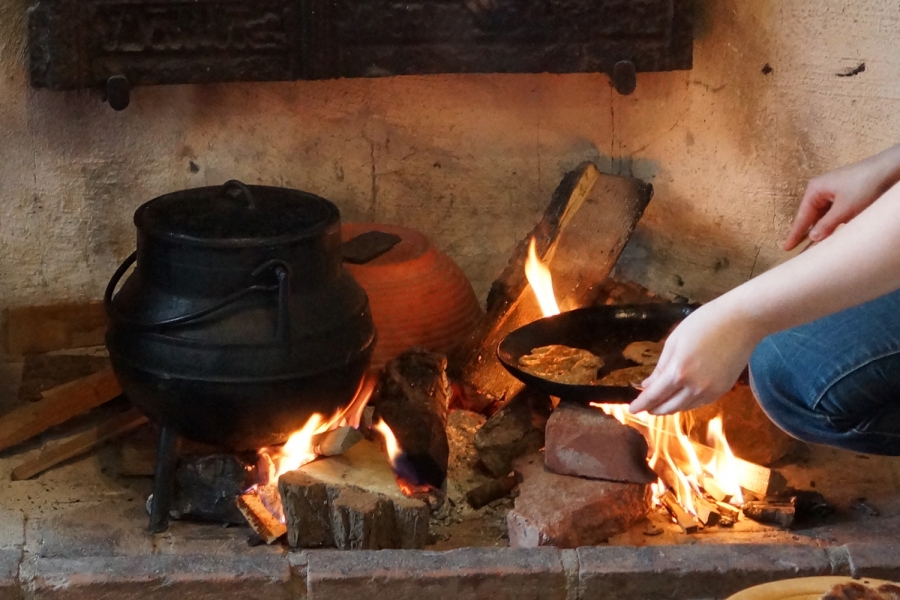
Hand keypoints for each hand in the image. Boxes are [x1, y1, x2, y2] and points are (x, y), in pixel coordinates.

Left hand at [628, 302, 759, 415]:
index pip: (654, 396)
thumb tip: (647, 385)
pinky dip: (686, 403)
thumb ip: (660, 367)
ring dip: (670, 407)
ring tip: (661, 402)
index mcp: (679, 372)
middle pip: (669, 407)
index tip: (631, 409)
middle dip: (654, 409)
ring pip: (684, 407)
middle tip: (645, 406)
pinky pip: (699, 403)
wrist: (741, 321)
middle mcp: (694, 387)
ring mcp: (711, 391)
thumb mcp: (674, 341)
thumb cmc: (703, 323)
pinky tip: (680, 397)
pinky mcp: (723, 390)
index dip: (641, 404)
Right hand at [784, 155, 893, 249]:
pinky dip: (830, 224)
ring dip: (820, 229)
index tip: (786, 248)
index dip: (795, 234)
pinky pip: (833, 213)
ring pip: (822, 216)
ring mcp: (833, 192)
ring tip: (811, 246)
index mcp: (815, 190)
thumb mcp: (845, 209)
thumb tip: (812, 238)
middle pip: (811, 216)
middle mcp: (820, 190)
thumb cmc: (866, 185)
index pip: (802, 217)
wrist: (890, 169)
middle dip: (806, 233)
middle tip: (796, 250)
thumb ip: (826, 225)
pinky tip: (829, 234)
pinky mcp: (845, 194)